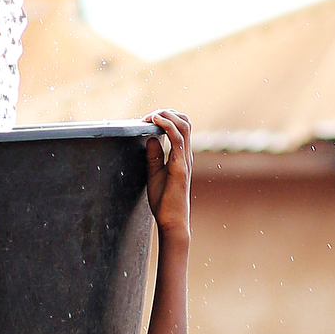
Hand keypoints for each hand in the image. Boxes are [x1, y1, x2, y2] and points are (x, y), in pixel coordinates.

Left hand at [144, 110, 191, 240]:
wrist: (172, 220)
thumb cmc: (164, 201)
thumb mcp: (154, 173)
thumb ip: (154, 156)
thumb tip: (150, 138)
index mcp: (181, 156)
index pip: (180, 127)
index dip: (167, 117)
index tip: (149, 119)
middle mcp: (186, 155)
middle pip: (184, 122)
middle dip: (167, 112)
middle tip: (148, 115)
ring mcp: (185, 160)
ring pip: (183, 126)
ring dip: (166, 115)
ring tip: (151, 115)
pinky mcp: (180, 167)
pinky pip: (177, 139)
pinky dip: (167, 125)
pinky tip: (156, 121)